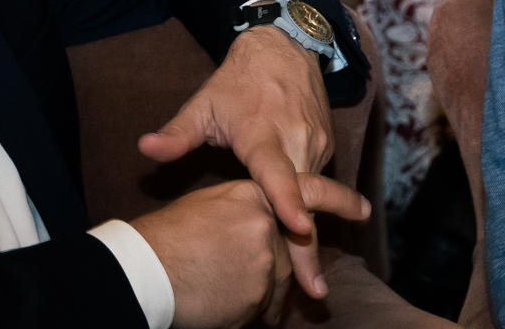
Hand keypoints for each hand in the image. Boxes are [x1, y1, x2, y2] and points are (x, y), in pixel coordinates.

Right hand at [128, 174, 367, 327]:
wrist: (141, 271)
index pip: (308, 191)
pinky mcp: (258, 286)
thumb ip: (242, 215)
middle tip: (315, 292)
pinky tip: (222, 310)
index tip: (363, 210)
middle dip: (294, 276)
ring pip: (276, 283)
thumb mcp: (205, 209)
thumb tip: (261, 230)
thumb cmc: (163, 241)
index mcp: (252, 194)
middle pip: (290, 253)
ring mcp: (264, 253)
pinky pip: (262, 306)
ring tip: (229, 302)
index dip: (338, 200)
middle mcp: (266, 219)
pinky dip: (247, 314)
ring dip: (261, 299)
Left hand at [139, 25, 335, 298]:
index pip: (278, 174)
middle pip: (305, 202)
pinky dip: (311, 210)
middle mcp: (297, 141)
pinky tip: (304, 239)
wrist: (286, 48)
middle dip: (309, 248)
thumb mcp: (204, 103)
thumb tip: (145, 149)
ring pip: (314, 196)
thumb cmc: (238, 80)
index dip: (287, 202)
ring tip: (308, 281)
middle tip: (314, 291)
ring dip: (309, 235)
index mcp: (264, 134)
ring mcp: (316, 144)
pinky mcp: (325, 144)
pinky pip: (317, 183)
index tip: (299, 229)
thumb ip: (177, 133)